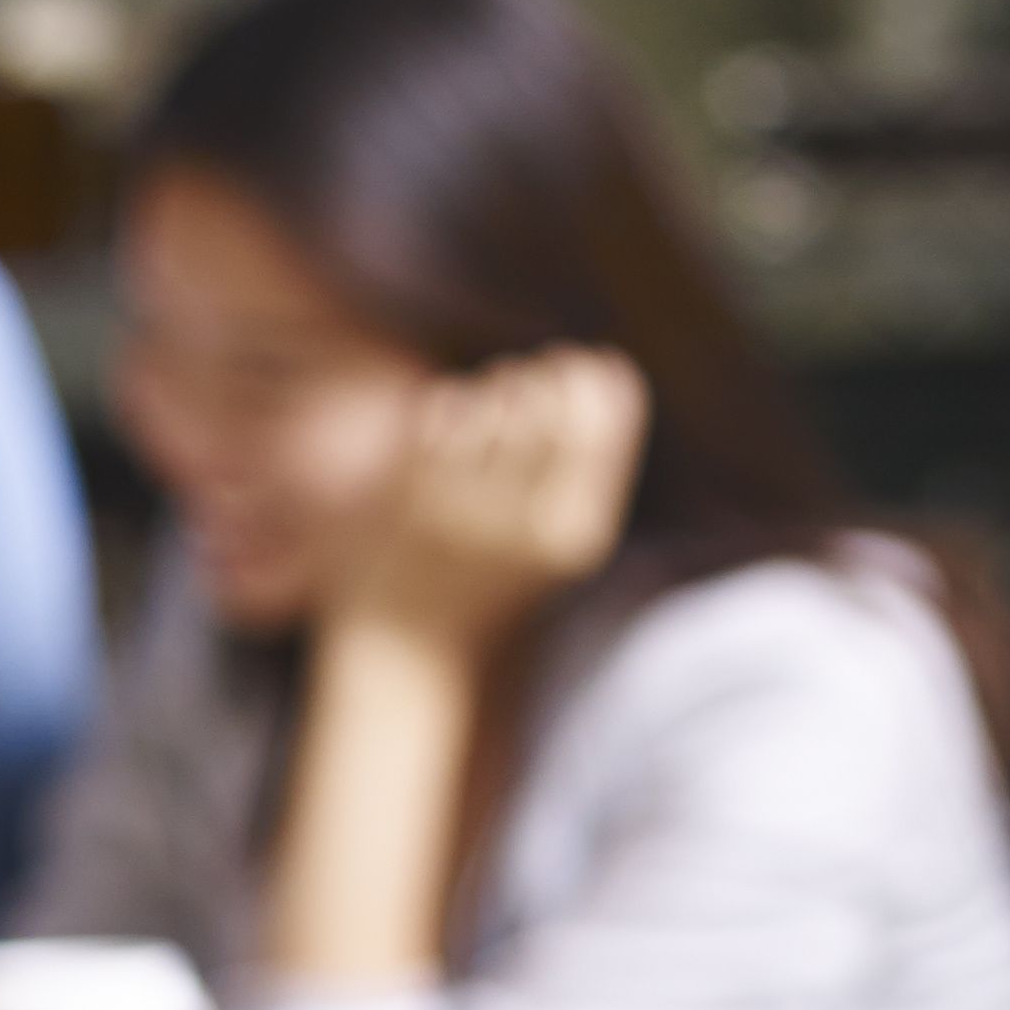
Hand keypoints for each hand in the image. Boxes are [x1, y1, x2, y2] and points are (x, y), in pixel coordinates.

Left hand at [342, 347, 644, 652]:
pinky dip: (452, 405)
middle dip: (547, 375)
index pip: (603, 425)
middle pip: (551, 402)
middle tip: (541, 369)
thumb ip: (583, 470)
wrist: (407, 647)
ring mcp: (463, 507)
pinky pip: (443, 413)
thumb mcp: (557, 540)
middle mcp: (523, 522)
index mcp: (575, 534)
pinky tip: (457, 417)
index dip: (598, 382)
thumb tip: (602, 371)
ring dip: (498, 385)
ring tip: (499, 395)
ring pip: (494, 400)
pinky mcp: (409, 496)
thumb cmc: (492, 583)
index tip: (592, 362)